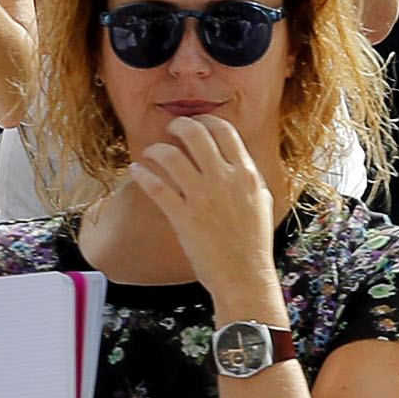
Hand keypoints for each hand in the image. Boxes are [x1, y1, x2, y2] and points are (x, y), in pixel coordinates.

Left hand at [126, 115, 281, 299]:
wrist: (245, 277)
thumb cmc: (254, 242)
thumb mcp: (261, 202)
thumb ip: (247, 176)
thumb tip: (233, 156)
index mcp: (247, 175)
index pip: (224, 130)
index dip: (205, 120)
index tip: (194, 123)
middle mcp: (225, 180)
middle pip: (195, 133)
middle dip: (177, 126)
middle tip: (170, 130)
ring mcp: (202, 197)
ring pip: (169, 155)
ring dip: (155, 149)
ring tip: (151, 153)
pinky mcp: (182, 216)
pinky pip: (154, 185)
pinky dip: (141, 173)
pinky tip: (136, 171)